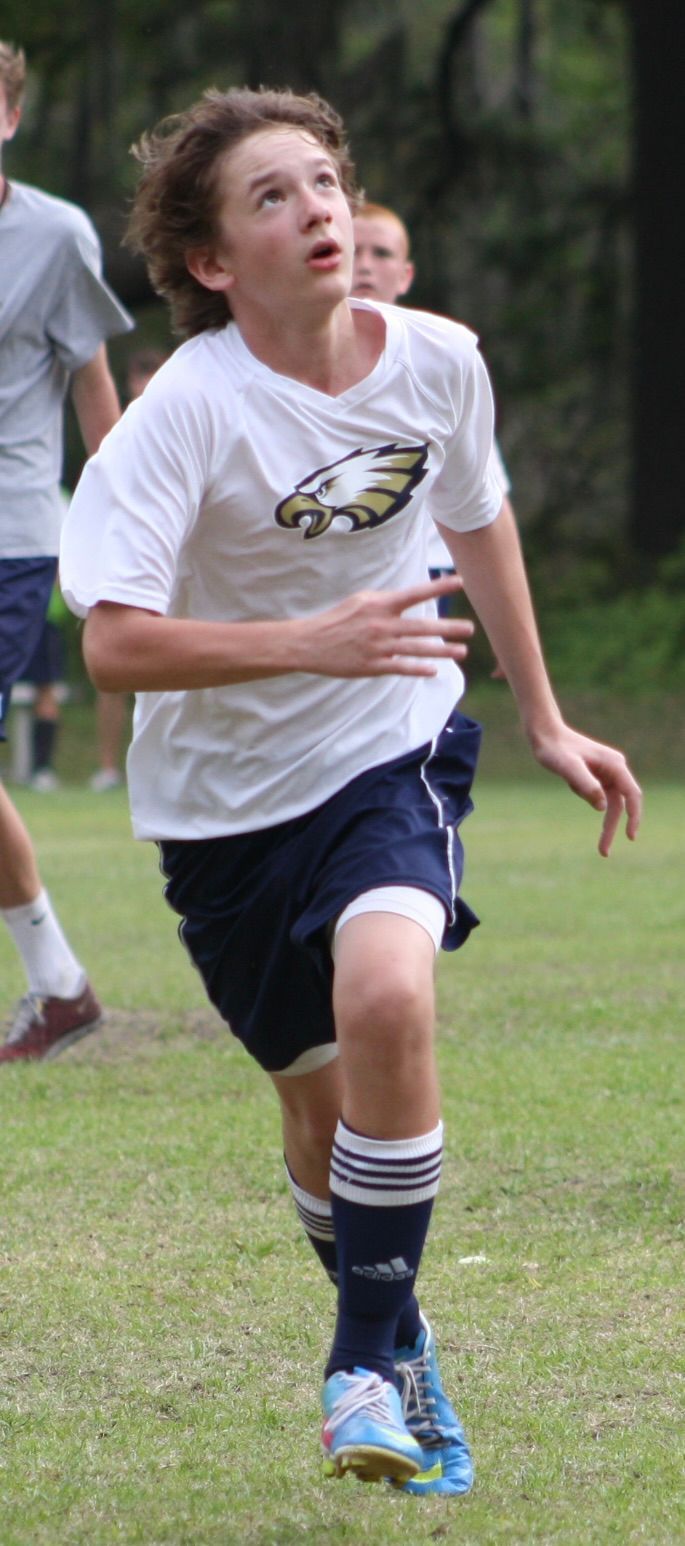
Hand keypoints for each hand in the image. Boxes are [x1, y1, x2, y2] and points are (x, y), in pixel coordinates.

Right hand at [299, 574, 473, 678]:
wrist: (310, 643)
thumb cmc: (338, 619)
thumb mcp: (361, 601)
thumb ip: (387, 602)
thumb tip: (411, 599)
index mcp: (379, 604)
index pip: (414, 594)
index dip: (438, 587)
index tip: (460, 582)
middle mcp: (381, 625)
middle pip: (422, 626)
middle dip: (448, 627)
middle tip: (470, 628)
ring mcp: (378, 647)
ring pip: (416, 649)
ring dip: (441, 650)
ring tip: (461, 651)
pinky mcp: (372, 666)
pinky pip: (400, 668)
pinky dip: (418, 669)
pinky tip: (434, 670)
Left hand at [531, 723, 641, 855]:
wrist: (545, 734)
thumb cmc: (555, 749)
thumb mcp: (568, 767)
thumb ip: (586, 785)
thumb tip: (603, 807)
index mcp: (614, 765)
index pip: (632, 795)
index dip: (634, 817)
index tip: (630, 837)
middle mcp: (614, 768)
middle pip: (620, 805)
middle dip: (612, 827)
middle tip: (603, 852)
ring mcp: (606, 772)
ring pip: (609, 803)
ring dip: (600, 818)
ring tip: (578, 799)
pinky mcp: (596, 775)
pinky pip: (595, 795)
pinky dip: (584, 795)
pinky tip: (569, 778)